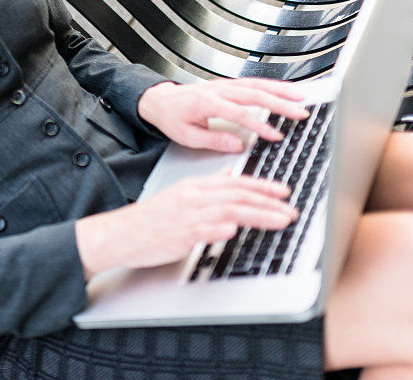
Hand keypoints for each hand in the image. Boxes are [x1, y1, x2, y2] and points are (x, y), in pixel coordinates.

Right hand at [74, 173, 297, 279]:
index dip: (262, 186)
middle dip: (268, 201)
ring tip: (281, 220)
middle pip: (237, 195)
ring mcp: (187, 215)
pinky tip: (234, 231)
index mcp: (195, 187)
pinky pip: (203, 230)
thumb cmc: (151, 219)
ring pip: (229, 211)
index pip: (235, 183)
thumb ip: (207, 188)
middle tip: (290, 207)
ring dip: (258, 215)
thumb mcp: (181, 196)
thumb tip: (230, 178)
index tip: (282, 191)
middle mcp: (194, 197)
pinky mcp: (179, 234)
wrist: (122, 233)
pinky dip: (220, 229)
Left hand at [137, 78, 307, 151]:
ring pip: (255, 84)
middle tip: (299, 113)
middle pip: (253, 94)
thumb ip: (213, 140)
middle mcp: (217, 89)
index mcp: (206, 102)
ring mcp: (223, 85)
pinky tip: (285, 90)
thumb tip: (238, 145)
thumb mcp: (186, 135)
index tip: (275, 135)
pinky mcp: (227, 84)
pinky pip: (252, 83)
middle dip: (279, 103)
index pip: (238, 113)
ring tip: (300, 98)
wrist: (159, 100)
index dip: (258, 124)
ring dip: (279, 90)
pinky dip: (271, 85)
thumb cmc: (171, 117)